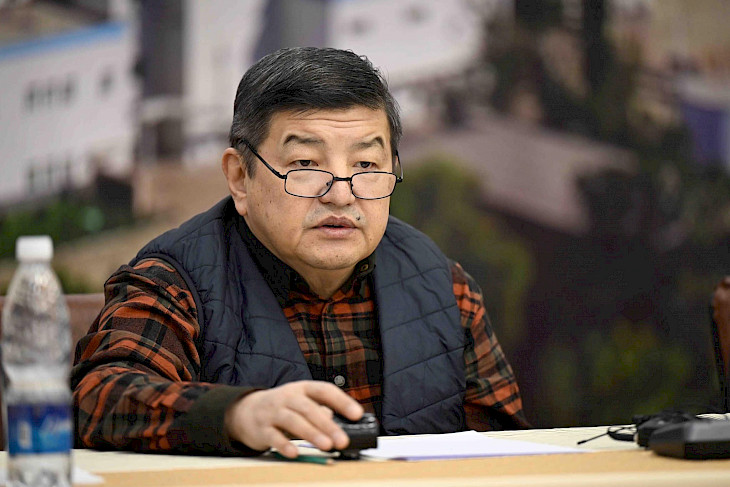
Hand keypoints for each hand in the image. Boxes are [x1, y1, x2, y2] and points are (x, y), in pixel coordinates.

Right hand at [224, 380, 363, 457]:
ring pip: (293, 421)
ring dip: (311, 433)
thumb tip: (340, 423)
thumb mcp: (302, 403)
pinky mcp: (261, 429)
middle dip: (328, 425)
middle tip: (342, 440)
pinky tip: (295, 453)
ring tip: (326, 445)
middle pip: (309, 408)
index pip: (324, 390)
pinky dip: (284, 445)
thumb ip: (321, 411)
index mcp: (302, 389)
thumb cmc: (283, 407)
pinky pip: (273, 436)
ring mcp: (273, 412)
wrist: (246, 411)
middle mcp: (288, 397)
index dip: (342, 401)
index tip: (357, 414)